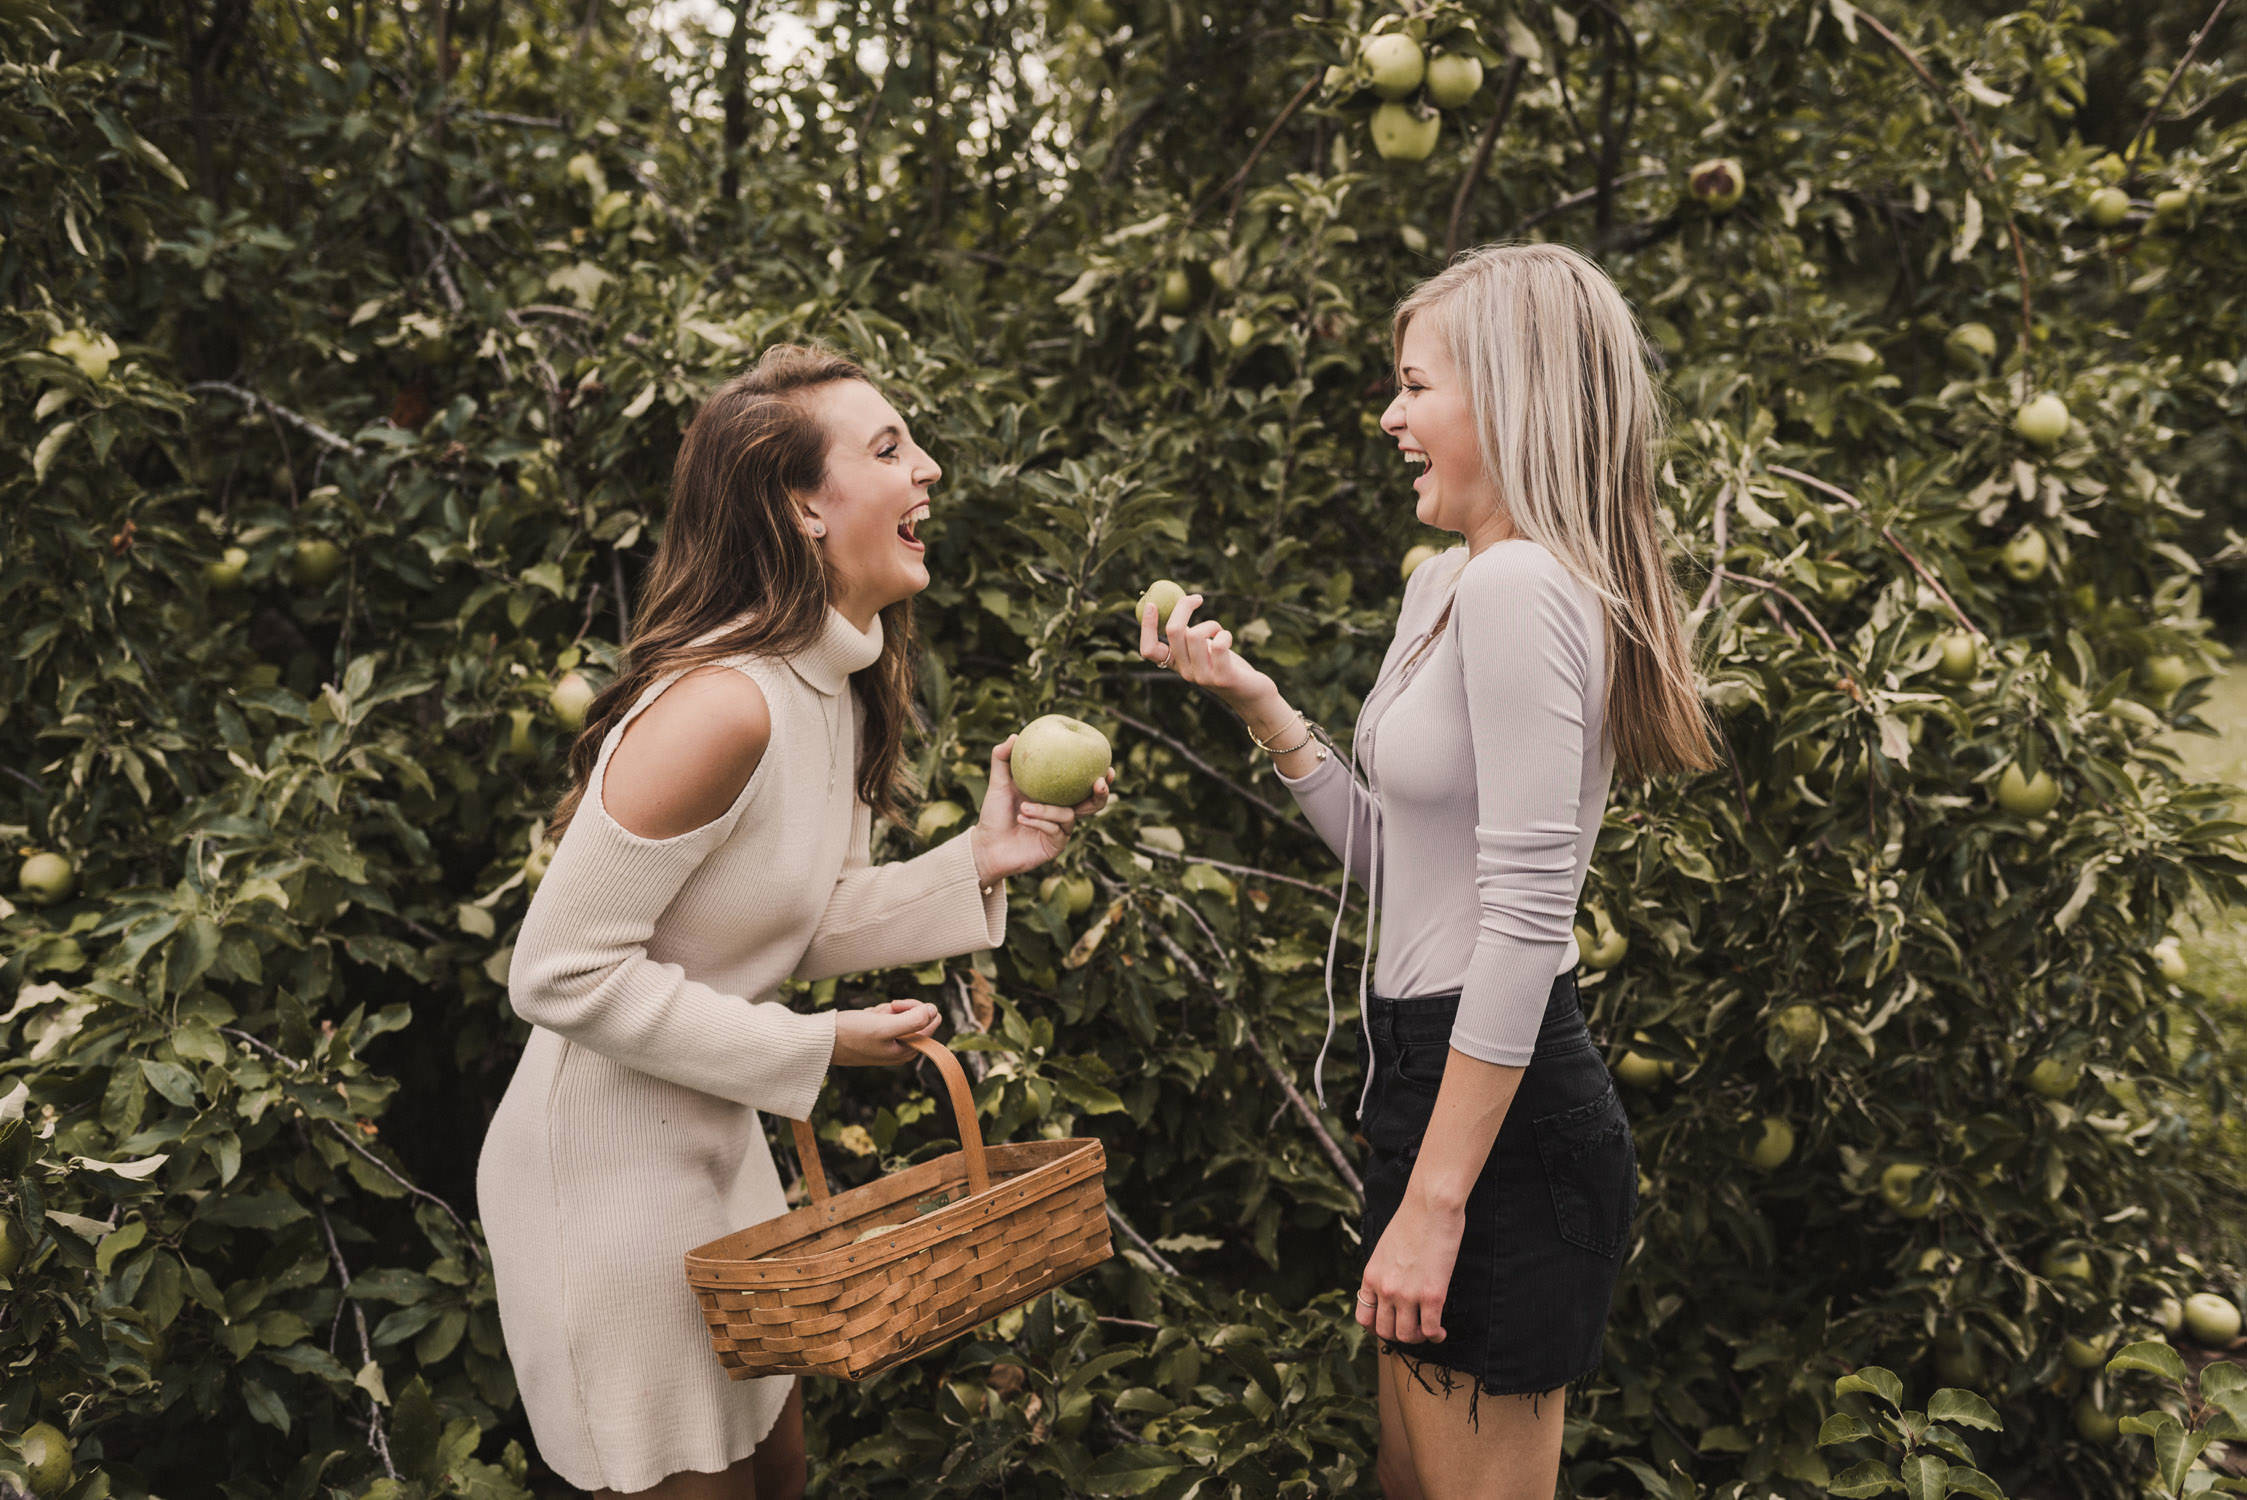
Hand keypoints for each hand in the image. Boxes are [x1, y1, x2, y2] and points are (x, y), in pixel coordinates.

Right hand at [832, 999, 942, 1066]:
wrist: (824, 1041)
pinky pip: (886, 1017)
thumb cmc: (852, 1034)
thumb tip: (934, 1010)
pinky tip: (864, 1020)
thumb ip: (913, 1020)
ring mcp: (891, 1042)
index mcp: (909, 1050)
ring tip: (868, 1019)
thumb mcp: (884, 1026)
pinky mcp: (879, 1037)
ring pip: (899, 1014)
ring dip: (884, 1011)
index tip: (896, 1006)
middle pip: (916, 1015)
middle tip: (880, 1014)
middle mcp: (903, 1048)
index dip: (915, 1008)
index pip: (931, 1020)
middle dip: (896, 1010)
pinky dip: (876, 1014)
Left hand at [970, 734, 1113, 886]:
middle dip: (1101, 794)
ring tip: (1025, 807)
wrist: (987, 845)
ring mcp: (1060, 830)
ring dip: (1047, 810)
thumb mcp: (998, 783)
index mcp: (1056, 795)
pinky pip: (1055, 830)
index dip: (1100, 776)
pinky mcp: (1055, 846)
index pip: (1083, 784)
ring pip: (1068, 815)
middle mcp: (1062, 812)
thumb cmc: (994, 814)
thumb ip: (1002, 759)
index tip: (1106, 765)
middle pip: (1093, 804)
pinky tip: (1022, 818)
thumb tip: (1014, 735)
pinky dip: (1039, 822)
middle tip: (1098, 782)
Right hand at [1138, 593, 1275, 708]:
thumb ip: (1189, 636)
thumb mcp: (1203, 650)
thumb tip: (1179, 604)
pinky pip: (1219, 645)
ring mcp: (1203, 677)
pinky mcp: (1223, 678)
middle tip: (1197, 599)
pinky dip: (1225, 634)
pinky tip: (1228, 639)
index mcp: (1176, 664)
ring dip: (1211, 624)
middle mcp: (1185, 672)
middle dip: (1184, 607)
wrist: (1251, 693)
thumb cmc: (1226, 664)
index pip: (1149, 650)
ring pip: (1195, 634)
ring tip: (1219, 631)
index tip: (1151, 605)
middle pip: (1174, 631)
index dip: (1146, 627)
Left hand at [1355, 1196, 1463, 1345]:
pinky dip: (1436, 1336)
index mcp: (1371, 1276)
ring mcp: (1407, 1294)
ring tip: (1428, 1330)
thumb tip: (1392, 1290)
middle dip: (1400, 1335)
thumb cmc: (1412, 1220)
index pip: (1364, 1318)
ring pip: (1407, 1336)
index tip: (1391, 1325)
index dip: (1377, 1328)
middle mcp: (1385, 1289)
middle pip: (1385, 1332)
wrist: (1431, 1205)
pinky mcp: (1432, 1295)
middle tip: (1414, 1328)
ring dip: (1418, 1338)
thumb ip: (1385, 1272)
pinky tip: (1441, 1331)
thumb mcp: (1385, 1249)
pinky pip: (1431, 1330)